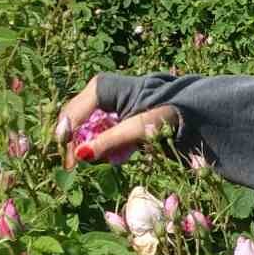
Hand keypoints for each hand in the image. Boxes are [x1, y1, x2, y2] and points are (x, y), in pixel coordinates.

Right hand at [56, 75, 179, 169]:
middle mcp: (97, 89)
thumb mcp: (136, 129)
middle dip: (73, 142)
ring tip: (89, 160)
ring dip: (82, 142)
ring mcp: (100, 98)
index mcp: (103, 87)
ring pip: (79, 122)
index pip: (74, 114)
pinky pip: (90, 125)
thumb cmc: (163, 113)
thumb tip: (80, 155)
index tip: (70, 163)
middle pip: (72, 118)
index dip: (68, 139)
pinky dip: (93, 139)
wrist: (185, 108)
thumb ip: (108, 142)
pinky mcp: (106, 108)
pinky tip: (98, 151)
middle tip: (73, 166)